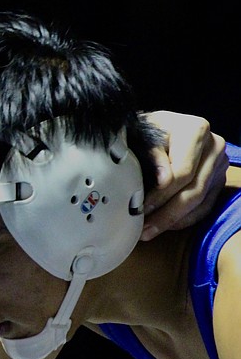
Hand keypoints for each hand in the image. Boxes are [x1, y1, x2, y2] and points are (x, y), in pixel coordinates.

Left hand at [140, 110, 227, 240]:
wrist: (156, 127)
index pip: (183, 171)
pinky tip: (165, 226)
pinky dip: (184, 219)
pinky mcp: (218, 180)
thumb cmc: (145, 130)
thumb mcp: (142, 135)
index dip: (161, 193)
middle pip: (194, 189)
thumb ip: (152, 154)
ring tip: (148, 231)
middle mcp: (215, 146)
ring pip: (200, 202)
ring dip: (173, 221)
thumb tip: (164, 180)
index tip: (140, 207)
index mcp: (196, 130)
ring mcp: (219, 165)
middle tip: (143, 229)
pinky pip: (205, 206)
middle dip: (167, 213)